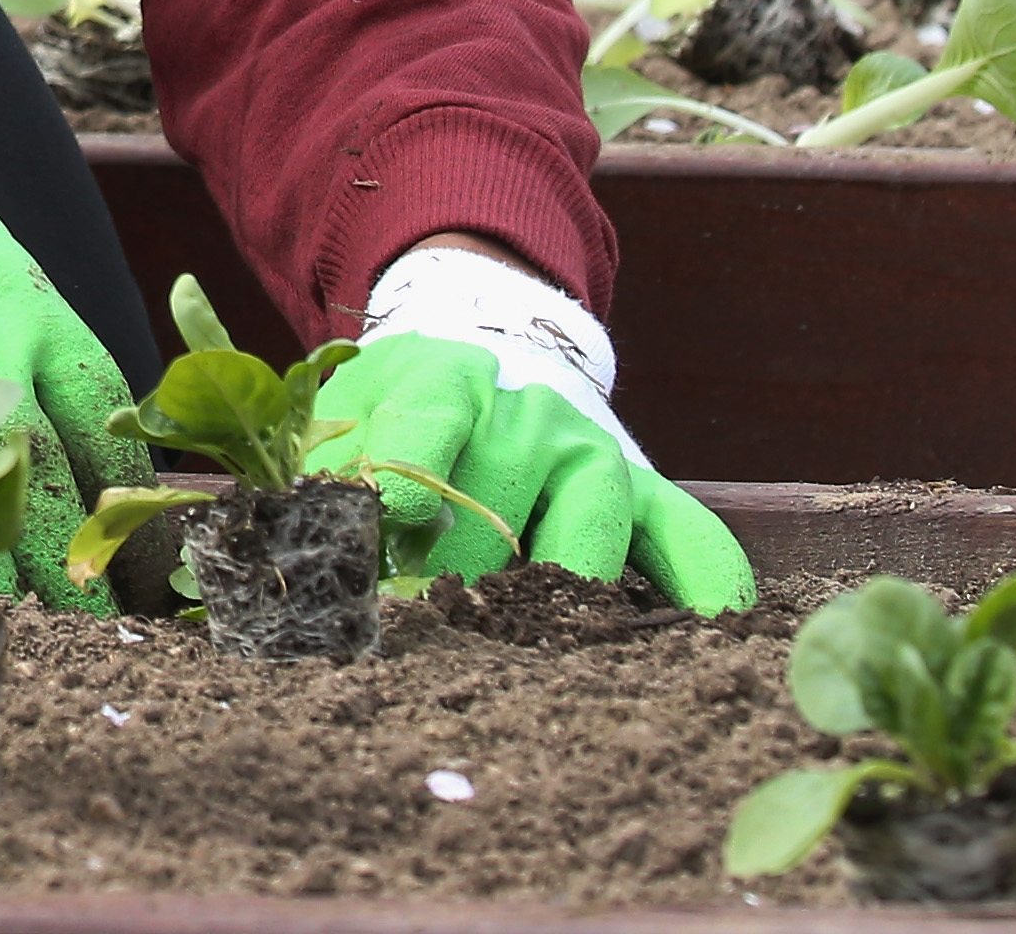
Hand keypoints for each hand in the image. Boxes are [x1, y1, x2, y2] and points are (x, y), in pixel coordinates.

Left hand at [317, 246, 754, 607]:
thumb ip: (326, 470)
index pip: (424, 431)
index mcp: (439, 380)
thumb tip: (311, 541)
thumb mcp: (343, 417)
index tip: (392, 527)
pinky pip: (692, 539)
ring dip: (555, 600)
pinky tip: (699, 634)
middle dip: (458, 586)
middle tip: (428, 644)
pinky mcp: (649, 493)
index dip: (406, 482)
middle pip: (498, 511)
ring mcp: (594, 452)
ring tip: (526, 658)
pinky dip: (703, 587)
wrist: (486, 358)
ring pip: (587, 534)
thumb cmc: (394, 412)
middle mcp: (526, 412)